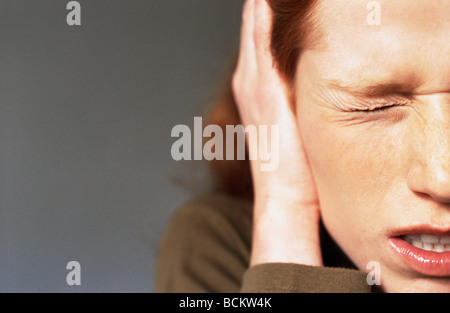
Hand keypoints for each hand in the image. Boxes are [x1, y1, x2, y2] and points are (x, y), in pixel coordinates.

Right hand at [232, 0, 322, 266]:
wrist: (284, 194)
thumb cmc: (292, 162)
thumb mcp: (289, 119)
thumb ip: (291, 93)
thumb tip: (306, 72)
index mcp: (254, 85)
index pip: (258, 34)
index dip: (265, 11)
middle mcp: (248, 79)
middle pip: (254, 22)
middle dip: (261, 1)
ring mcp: (253, 83)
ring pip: (256, 25)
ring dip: (261, 3)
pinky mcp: (265, 90)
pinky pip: (262, 40)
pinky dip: (265, 18)